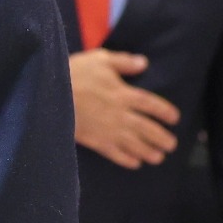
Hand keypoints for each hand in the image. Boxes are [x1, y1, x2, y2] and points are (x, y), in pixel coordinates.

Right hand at [69, 49, 179, 168]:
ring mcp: (108, 130)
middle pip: (147, 129)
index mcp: (123, 93)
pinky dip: (126, 160)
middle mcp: (120, 114)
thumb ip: (123, 61)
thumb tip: (144, 63)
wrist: (47, 94)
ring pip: (134, 144)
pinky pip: (115, 153)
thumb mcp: (98, 59)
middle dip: (161, 138)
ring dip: (149, 152)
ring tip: (159, 157)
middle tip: (171, 145)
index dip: (165, 112)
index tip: (174, 118)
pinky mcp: (94, 141)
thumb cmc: (72, 74)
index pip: (151, 104)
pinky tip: (134, 163)